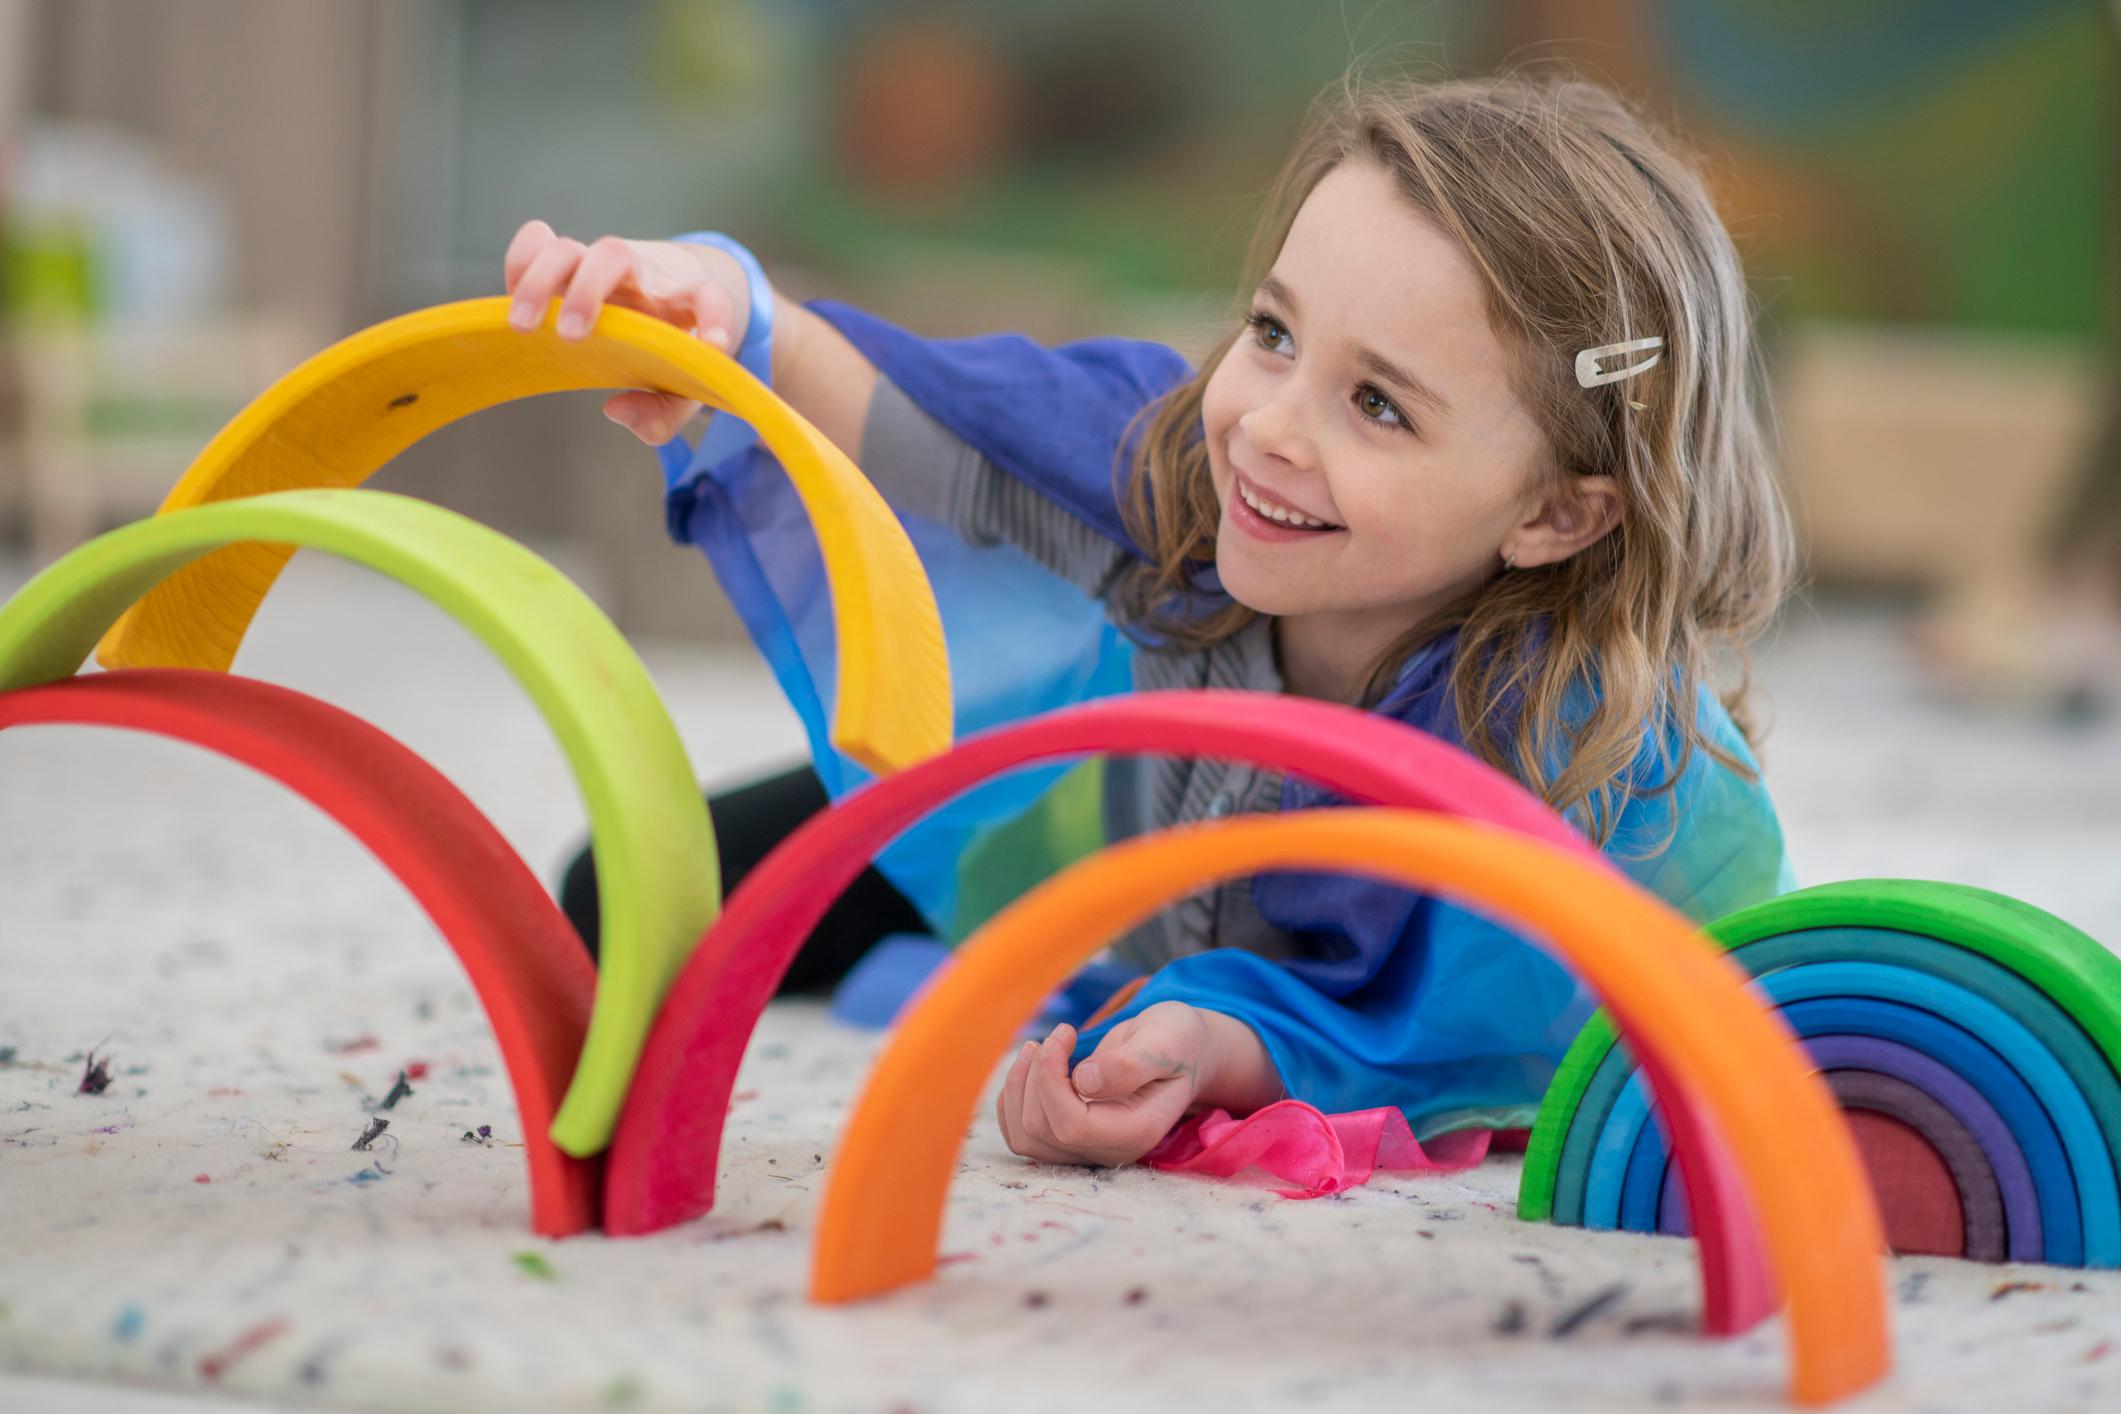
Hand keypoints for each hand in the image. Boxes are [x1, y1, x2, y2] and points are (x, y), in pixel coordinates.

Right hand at [501, 219, 751, 442]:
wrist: (670, 295)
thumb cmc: (675, 347)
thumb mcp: (680, 388)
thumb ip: (663, 413)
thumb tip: (618, 411)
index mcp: (686, 300)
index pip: (711, 299)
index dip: (716, 319)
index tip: (714, 344)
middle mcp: (641, 274)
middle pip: (615, 253)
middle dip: (588, 291)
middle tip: (571, 336)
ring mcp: (601, 265)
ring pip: (569, 248)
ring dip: (540, 281)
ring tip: (523, 327)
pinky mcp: (569, 262)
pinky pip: (539, 240)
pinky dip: (521, 260)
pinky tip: (511, 297)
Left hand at [994, 1002, 1281, 1167]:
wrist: (1180, 1052)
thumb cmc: (1176, 1041)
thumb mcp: (1166, 1040)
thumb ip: (1130, 1063)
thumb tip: (1084, 1081)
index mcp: (1137, 1132)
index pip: (1070, 1126)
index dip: (1050, 1080)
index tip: (1065, 1033)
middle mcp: (1109, 1150)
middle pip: (1041, 1130)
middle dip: (1035, 1074)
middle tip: (1060, 1034)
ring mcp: (1087, 1149)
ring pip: (1024, 1136)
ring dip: (1017, 1086)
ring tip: (1039, 1047)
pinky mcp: (1069, 1140)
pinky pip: (1020, 1134)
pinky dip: (1013, 1098)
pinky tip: (1033, 1067)